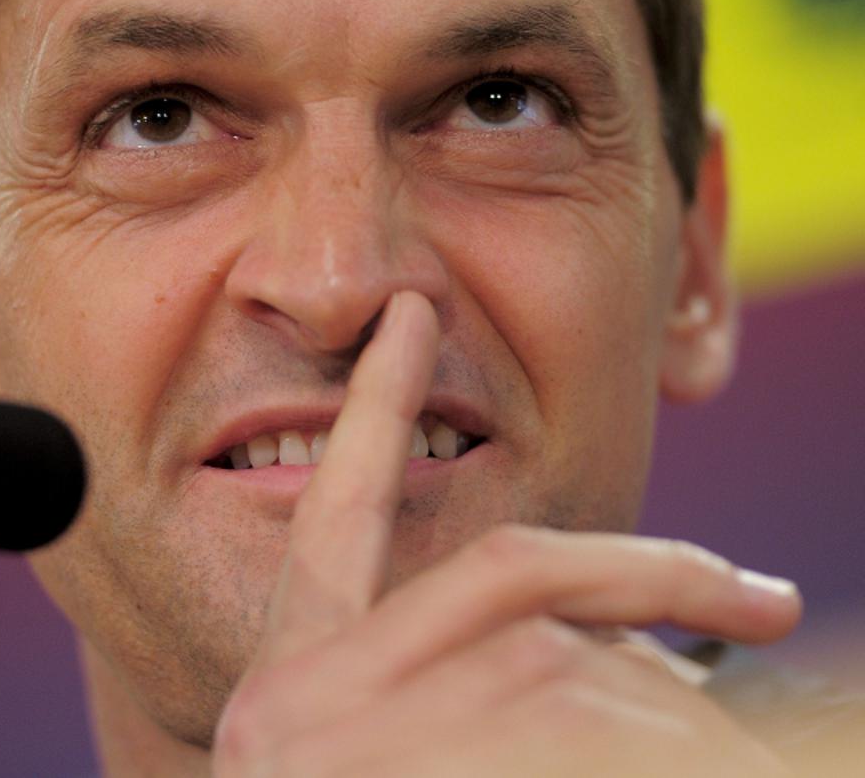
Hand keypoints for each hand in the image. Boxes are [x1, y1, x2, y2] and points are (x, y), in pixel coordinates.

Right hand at [212, 291, 801, 776]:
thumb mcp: (393, 756)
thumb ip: (477, 686)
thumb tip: (628, 651)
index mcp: (293, 679)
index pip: (334, 516)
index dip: (369, 412)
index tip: (408, 320)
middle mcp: (302, 694)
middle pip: (508, 582)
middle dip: (651, 575)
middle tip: (760, 591)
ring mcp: (343, 735)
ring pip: (572, 665)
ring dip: (682, 702)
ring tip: (743, 714)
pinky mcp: (391, 757)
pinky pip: (585, 715)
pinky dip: (669, 726)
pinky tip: (714, 740)